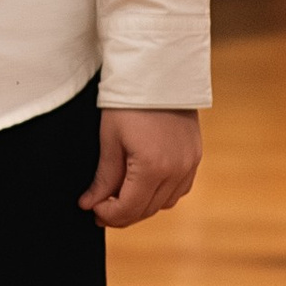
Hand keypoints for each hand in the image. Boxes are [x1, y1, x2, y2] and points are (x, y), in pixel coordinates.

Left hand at [80, 106, 200, 225]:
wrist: (157, 69)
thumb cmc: (129, 101)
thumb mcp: (110, 140)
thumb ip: (104, 178)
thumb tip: (90, 204)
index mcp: (153, 167)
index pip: (129, 209)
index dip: (108, 215)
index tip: (91, 210)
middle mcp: (177, 170)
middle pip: (147, 209)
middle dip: (122, 213)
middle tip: (100, 207)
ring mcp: (190, 163)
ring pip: (165, 203)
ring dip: (143, 204)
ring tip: (120, 194)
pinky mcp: (195, 155)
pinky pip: (180, 188)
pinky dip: (161, 192)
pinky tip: (144, 183)